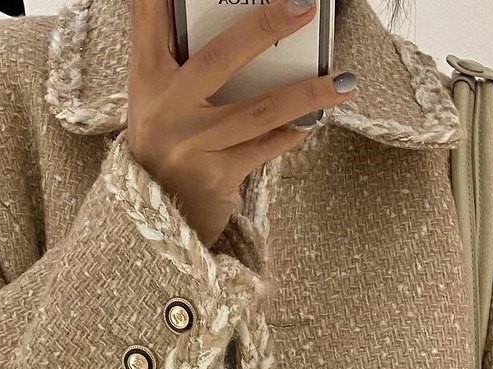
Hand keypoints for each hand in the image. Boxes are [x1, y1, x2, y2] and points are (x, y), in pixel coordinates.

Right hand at [128, 0, 359, 248]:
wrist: (154, 223)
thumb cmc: (163, 149)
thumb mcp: (156, 102)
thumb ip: (179, 62)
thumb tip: (237, 28)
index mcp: (148, 78)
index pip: (150, 17)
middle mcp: (166, 107)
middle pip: (220, 56)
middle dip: (264, 26)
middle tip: (304, 5)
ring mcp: (192, 144)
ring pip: (259, 110)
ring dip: (306, 93)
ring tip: (344, 81)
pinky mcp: (216, 177)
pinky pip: (265, 148)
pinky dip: (291, 133)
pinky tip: (314, 122)